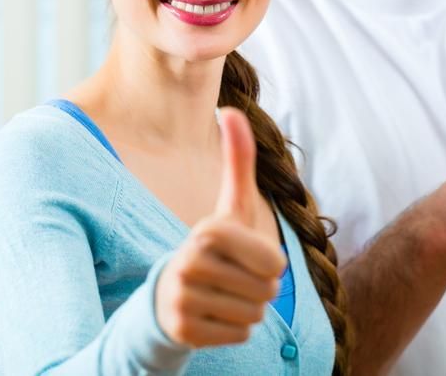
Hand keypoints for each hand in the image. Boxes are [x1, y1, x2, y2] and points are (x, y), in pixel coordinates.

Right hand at [154, 107, 286, 345]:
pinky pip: (240, 335)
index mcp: (208, 229)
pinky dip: (234, 329)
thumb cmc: (215, 245)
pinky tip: (213, 315)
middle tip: (234, 278)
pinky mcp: (182, 332)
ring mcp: (182, 299)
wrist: (171, 295)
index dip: (269, 263)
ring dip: (248, 308)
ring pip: (254, 315)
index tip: (244, 255)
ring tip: (223, 294)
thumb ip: (237, 159)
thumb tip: (232, 109)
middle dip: (260, 288)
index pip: (274, 262)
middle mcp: (189, 263)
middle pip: (267, 291)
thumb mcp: (231, 204)